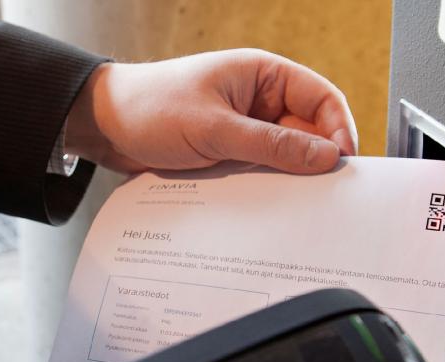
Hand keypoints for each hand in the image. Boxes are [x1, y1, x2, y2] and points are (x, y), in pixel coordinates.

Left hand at [65, 49, 357, 173]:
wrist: (103, 126)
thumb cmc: (151, 107)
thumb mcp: (215, 128)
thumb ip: (272, 145)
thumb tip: (325, 156)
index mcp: (263, 74)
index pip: (322, 98)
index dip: (338, 130)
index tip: (341, 165)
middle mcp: (259, 99)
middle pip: (309, 131)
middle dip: (315, 160)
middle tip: (322, 193)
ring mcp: (245, 127)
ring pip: (286, 156)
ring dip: (289, 176)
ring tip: (293, 200)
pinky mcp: (230, 151)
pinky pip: (261, 170)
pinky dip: (266, 185)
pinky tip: (266, 203)